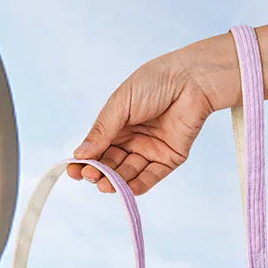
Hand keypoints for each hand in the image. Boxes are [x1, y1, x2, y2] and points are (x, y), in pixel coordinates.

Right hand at [68, 35, 237, 194]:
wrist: (194, 78)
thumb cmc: (156, 82)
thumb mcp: (120, 104)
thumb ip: (101, 131)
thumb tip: (79, 155)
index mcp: (117, 126)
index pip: (96, 150)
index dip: (85, 162)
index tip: (74, 171)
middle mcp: (132, 140)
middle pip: (110, 165)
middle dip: (99, 173)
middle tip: (90, 175)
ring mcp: (149, 151)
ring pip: (127, 174)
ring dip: (114, 182)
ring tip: (104, 184)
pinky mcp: (168, 158)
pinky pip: (149, 177)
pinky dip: (136, 186)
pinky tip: (124, 189)